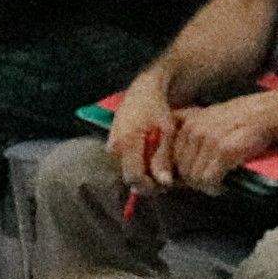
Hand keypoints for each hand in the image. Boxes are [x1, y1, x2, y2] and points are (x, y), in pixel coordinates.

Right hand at [109, 76, 180, 191]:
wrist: (141, 92)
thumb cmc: (157, 109)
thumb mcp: (166, 131)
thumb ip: (164, 158)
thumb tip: (164, 183)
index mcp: (127, 143)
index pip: (134, 176)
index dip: (150, 185)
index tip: (166, 185)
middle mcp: (114, 148)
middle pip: (129, 177)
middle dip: (148, 183)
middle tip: (166, 180)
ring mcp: (111, 147)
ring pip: (127, 172)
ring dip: (143, 175)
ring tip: (161, 168)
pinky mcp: (112, 146)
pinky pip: (125, 164)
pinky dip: (139, 166)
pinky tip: (152, 160)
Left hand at [164, 88, 277, 194]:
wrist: (268, 113)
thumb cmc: (241, 119)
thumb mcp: (209, 117)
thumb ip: (191, 133)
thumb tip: (174, 161)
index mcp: (188, 122)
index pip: (170, 156)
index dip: (177, 171)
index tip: (187, 177)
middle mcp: (195, 130)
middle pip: (181, 168)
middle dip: (192, 180)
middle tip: (206, 183)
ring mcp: (209, 140)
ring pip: (194, 176)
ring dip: (204, 186)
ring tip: (214, 185)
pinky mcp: (225, 151)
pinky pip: (209, 179)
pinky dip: (214, 187)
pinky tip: (221, 186)